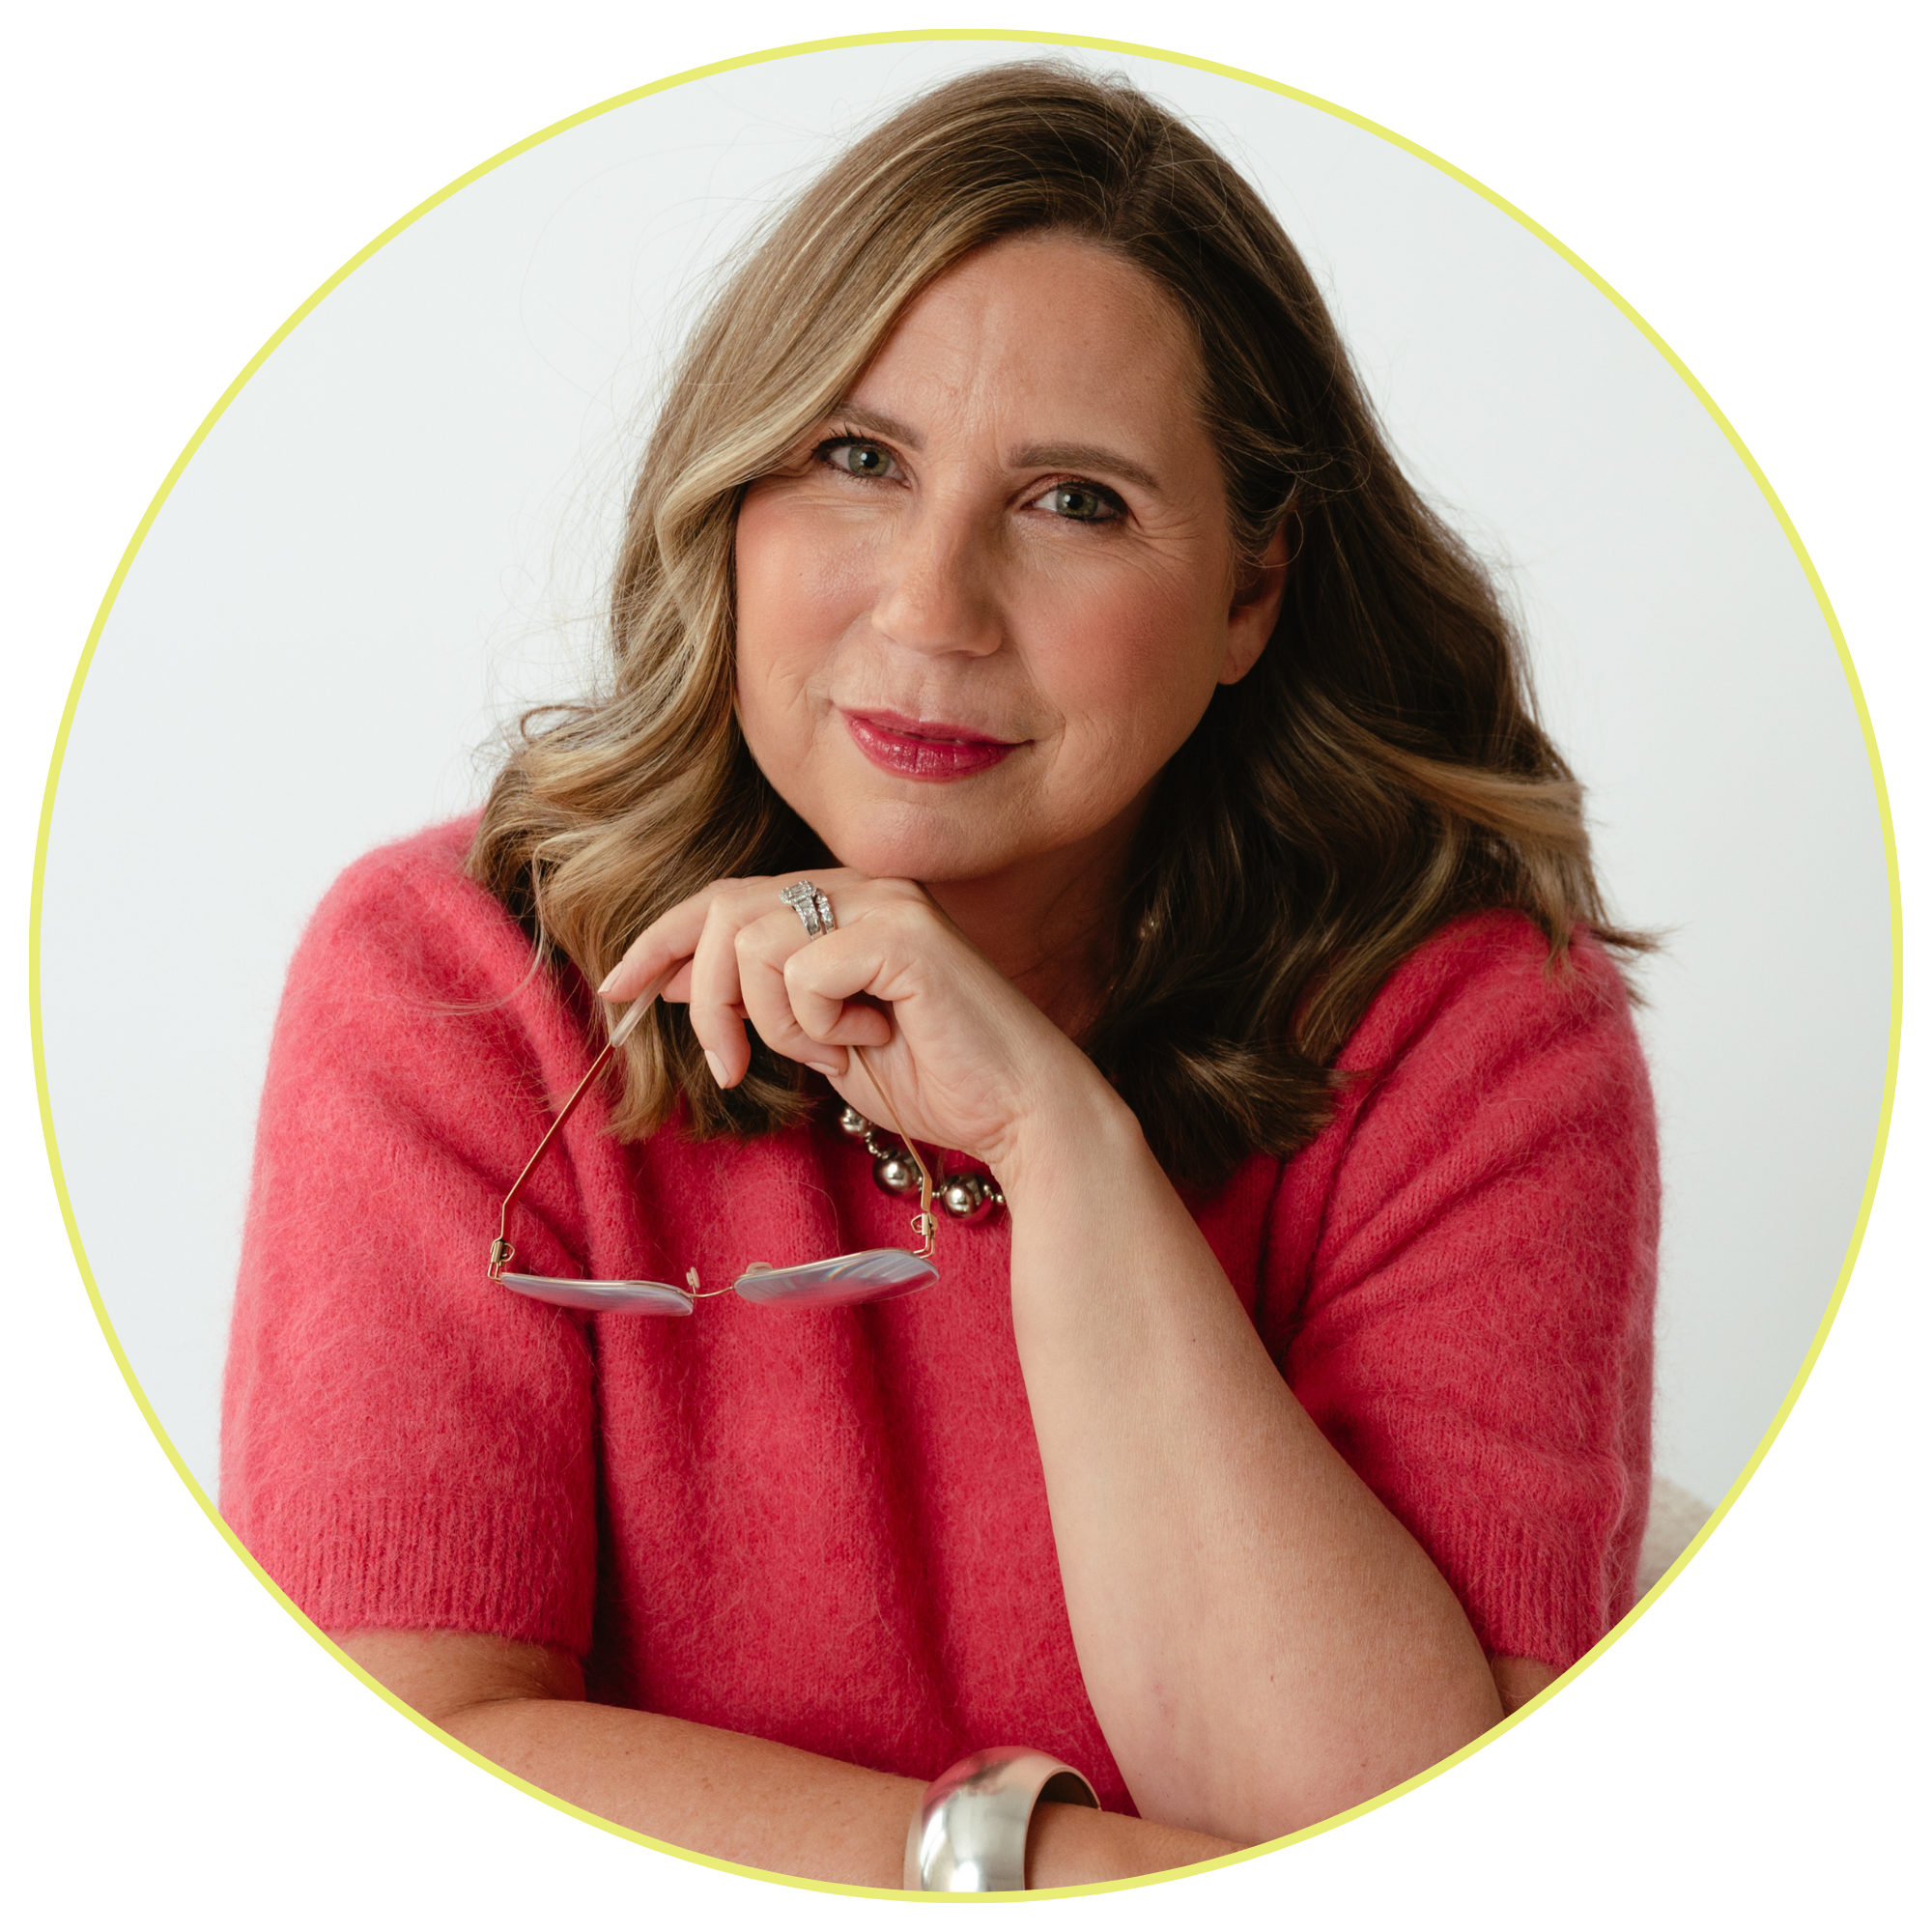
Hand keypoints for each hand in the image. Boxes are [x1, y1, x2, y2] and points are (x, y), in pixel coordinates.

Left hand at [595, 871, 1103, 1174]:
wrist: (1018, 1114)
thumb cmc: (933, 1080)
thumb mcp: (820, 1038)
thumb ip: (760, 1001)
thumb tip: (679, 980)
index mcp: (844, 903)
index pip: (726, 898)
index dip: (660, 940)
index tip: (615, 986)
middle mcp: (864, 887)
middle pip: (725, 910)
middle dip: (707, 996)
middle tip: (731, 1067)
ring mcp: (885, 903)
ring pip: (755, 945)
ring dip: (775, 1022)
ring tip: (837, 1050)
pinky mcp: (903, 934)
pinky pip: (802, 974)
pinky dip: (818, 1025)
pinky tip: (871, 1040)